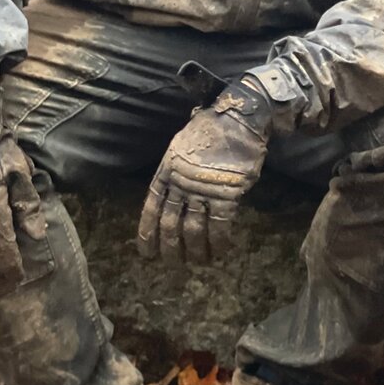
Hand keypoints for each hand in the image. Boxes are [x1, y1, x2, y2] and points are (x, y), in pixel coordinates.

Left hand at [137, 80, 271, 264]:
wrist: (237, 119)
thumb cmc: (210, 130)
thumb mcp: (180, 147)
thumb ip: (175, 172)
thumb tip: (174, 194)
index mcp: (166, 172)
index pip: (151, 208)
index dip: (148, 233)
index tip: (147, 253)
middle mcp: (180, 184)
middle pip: (170, 224)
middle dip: (171, 248)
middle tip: (174, 265)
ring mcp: (202, 190)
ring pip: (193, 229)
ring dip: (195, 249)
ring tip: (199, 262)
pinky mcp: (226, 195)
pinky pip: (219, 226)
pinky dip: (218, 242)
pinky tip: (220, 252)